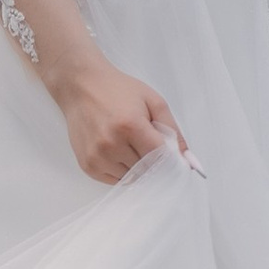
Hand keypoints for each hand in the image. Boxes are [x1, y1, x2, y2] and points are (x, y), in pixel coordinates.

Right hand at [58, 63, 182, 186]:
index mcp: (130, 126)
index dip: (170, 158)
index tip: (173, 157)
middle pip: (147, 170)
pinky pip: (115, 181)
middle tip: (150, 145)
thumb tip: (188, 160)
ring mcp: (97, 157)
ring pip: (132, 179)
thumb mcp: (153, 101)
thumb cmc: (118, 90)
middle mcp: (111, 144)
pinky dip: (123, 171)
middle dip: (155, 162)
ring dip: (139, 168)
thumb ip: (174, 130)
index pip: (160, 157)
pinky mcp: (87, 166)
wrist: (81, 87)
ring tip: (132, 145)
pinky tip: (120, 151)